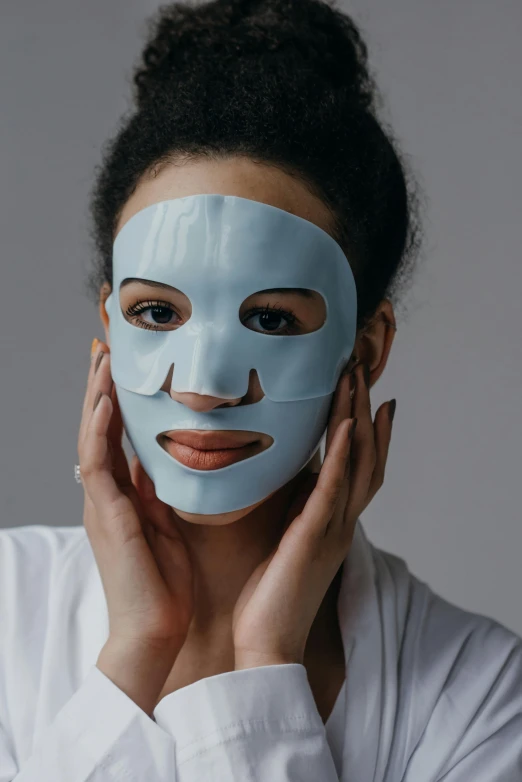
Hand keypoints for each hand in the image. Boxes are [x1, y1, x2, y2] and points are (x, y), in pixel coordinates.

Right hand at [78, 341, 194, 665]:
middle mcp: (104, 495)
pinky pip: (96, 467)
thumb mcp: (165, 524)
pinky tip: (104, 404)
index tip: (123, 363)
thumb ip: (157, 492)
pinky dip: (98, 432)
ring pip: (91, 439)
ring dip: (96, 397)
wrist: (155, 632)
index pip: (113, 435)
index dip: (115, 398)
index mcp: (120, 496)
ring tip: (102, 360)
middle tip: (105, 345)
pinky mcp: (105, 517)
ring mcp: (100, 505)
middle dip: (100, 386)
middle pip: (96, 429)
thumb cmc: (164, 584)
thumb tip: (159, 459)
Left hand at [231, 362, 394, 668]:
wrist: (265, 644)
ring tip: (356, 381)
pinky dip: (342, 456)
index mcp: (332, 522)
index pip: (358, 466)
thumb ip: (290, 508)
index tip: (368, 394)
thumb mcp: (284, 540)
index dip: (367, 430)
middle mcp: (341, 522)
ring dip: (358, 419)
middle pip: (366, 456)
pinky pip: (332, 490)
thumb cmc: (268, 595)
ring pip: (356, 465)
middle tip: (361, 370)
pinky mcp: (314, 538)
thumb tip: (281, 475)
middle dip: (365, 410)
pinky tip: (346, 425)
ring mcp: (333, 530)